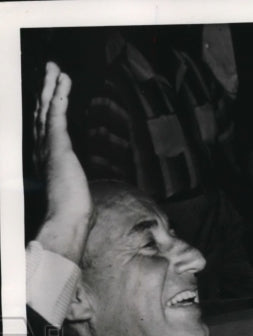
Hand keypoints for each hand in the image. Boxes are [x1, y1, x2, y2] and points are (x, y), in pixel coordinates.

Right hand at [34, 62, 91, 264]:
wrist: (67, 219)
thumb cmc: (71, 212)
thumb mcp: (71, 192)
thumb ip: (72, 184)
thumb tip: (81, 195)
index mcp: (45, 158)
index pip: (43, 127)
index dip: (44, 107)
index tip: (47, 92)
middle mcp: (41, 148)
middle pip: (41, 111)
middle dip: (44, 89)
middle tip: (50, 70)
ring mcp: (47, 145)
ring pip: (47, 107)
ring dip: (51, 85)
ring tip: (56, 68)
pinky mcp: (58, 144)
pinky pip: (57, 113)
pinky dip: (60, 95)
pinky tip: (63, 81)